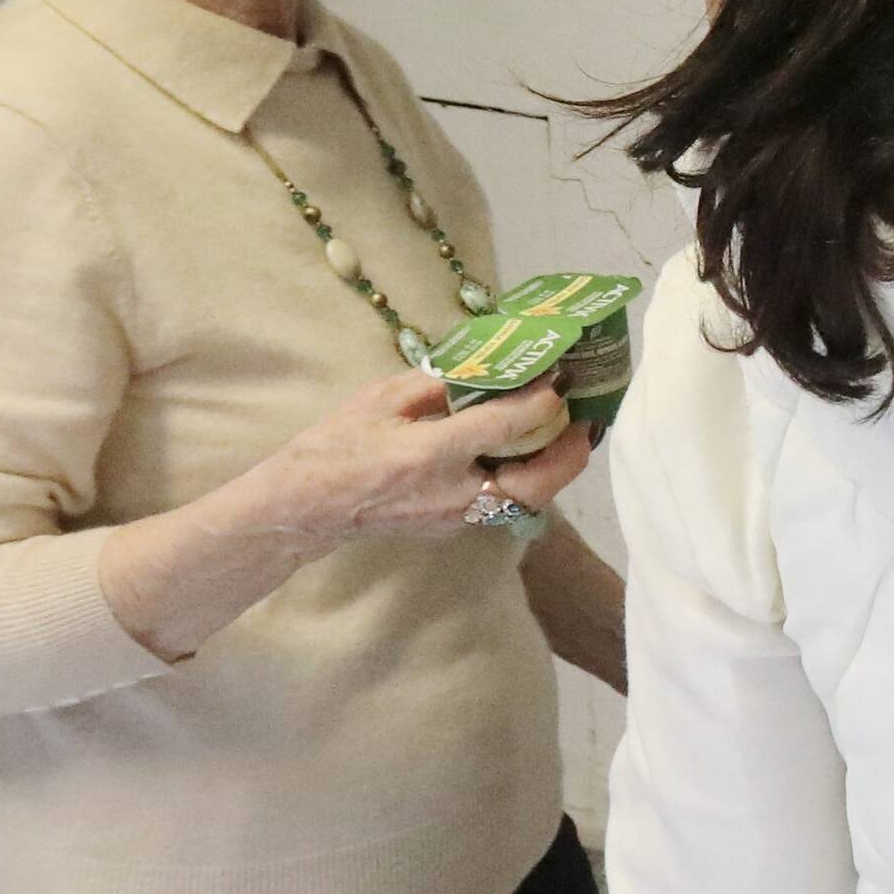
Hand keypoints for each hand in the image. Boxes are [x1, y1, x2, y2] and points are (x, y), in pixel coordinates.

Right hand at [234, 369, 590, 548]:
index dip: (543, 399)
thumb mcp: (380, 399)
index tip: (562, 374)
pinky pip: (507, 504)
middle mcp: (452, 491)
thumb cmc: (335, 445)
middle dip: (570, 450)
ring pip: (528, 499)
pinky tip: (532, 453)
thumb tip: (483, 366)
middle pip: (537, 480)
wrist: (306, 506)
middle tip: (587, 418)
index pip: (506, 425)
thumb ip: (434, 384)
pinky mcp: (454, 527)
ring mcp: (456, 516)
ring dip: (556, 468)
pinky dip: (530, 479)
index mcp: (430, 454)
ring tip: (570, 434)